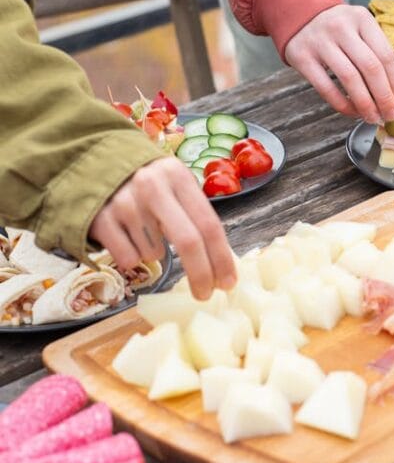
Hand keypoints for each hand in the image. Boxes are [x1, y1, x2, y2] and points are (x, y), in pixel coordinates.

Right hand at [88, 156, 237, 299]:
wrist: (96, 168)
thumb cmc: (148, 185)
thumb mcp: (173, 185)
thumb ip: (193, 213)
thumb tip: (220, 261)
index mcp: (177, 175)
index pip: (208, 223)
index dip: (221, 257)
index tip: (228, 282)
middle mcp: (152, 186)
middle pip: (188, 241)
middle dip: (200, 274)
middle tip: (205, 295)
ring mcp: (125, 202)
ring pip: (154, 253)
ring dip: (156, 254)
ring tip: (144, 232)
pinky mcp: (101, 219)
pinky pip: (129, 259)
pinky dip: (133, 256)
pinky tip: (126, 236)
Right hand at [284, 4, 393, 124]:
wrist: (300, 16)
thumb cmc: (337, 28)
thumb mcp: (358, 28)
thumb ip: (375, 52)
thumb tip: (393, 93)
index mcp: (362, 19)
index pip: (386, 55)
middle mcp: (341, 27)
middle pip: (371, 68)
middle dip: (384, 97)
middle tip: (389, 114)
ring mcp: (320, 41)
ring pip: (350, 79)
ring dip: (365, 104)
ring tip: (372, 117)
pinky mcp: (302, 57)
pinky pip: (326, 87)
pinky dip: (342, 104)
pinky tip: (351, 111)